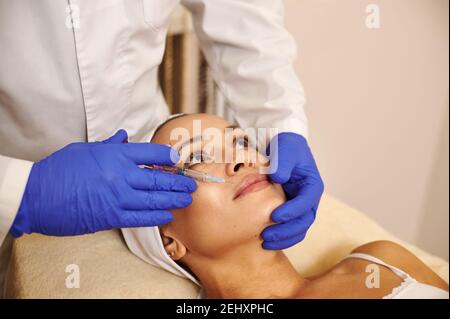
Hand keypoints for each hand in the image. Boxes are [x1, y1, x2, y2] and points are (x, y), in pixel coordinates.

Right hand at [10, 130, 196, 236]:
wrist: (37, 196)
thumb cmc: (59, 170)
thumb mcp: (84, 150)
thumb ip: (109, 145)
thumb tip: (124, 136)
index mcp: (114, 155)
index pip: (150, 154)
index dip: (167, 157)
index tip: (177, 160)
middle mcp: (120, 176)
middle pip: (158, 179)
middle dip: (178, 182)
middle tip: (191, 184)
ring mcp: (117, 198)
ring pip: (154, 199)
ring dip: (173, 200)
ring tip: (186, 199)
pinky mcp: (111, 217)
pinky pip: (140, 218)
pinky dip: (156, 217)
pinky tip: (166, 215)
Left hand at [261, 132, 323, 249]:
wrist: (282, 149)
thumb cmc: (286, 147)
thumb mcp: (285, 149)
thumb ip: (282, 162)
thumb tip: (278, 179)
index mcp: (312, 185)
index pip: (306, 202)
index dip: (292, 211)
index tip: (274, 216)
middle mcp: (309, 199)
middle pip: (304, 221)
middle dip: (286, 231)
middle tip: (266, 235)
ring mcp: (300, 207)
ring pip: (298, 229)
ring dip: (283, 238)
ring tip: (264, 242)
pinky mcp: (290, 211)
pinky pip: (289, 228)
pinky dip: (280, 237)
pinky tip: (265, 241)